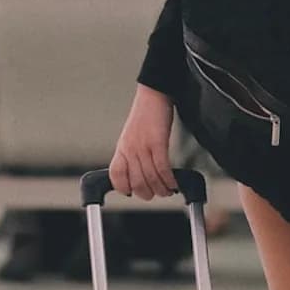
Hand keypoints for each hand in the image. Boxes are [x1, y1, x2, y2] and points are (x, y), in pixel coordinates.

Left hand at [109, 85, 178, 199]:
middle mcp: (130, 149)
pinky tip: (173, 183)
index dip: (123, 188)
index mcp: (122, 149)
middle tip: (156, 195)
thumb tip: (139, 172)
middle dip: (147, 194)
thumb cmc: (146, 115)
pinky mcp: (157, 142)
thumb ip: (132, 154)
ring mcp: (142, 146)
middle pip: (136, 182)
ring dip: (161, 189)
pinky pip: (162, 168)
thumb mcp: (132, 137)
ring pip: (150, 178)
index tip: (133, 193)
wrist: (154, 94)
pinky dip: (169, 180)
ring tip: (168, 191)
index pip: (116, 176)